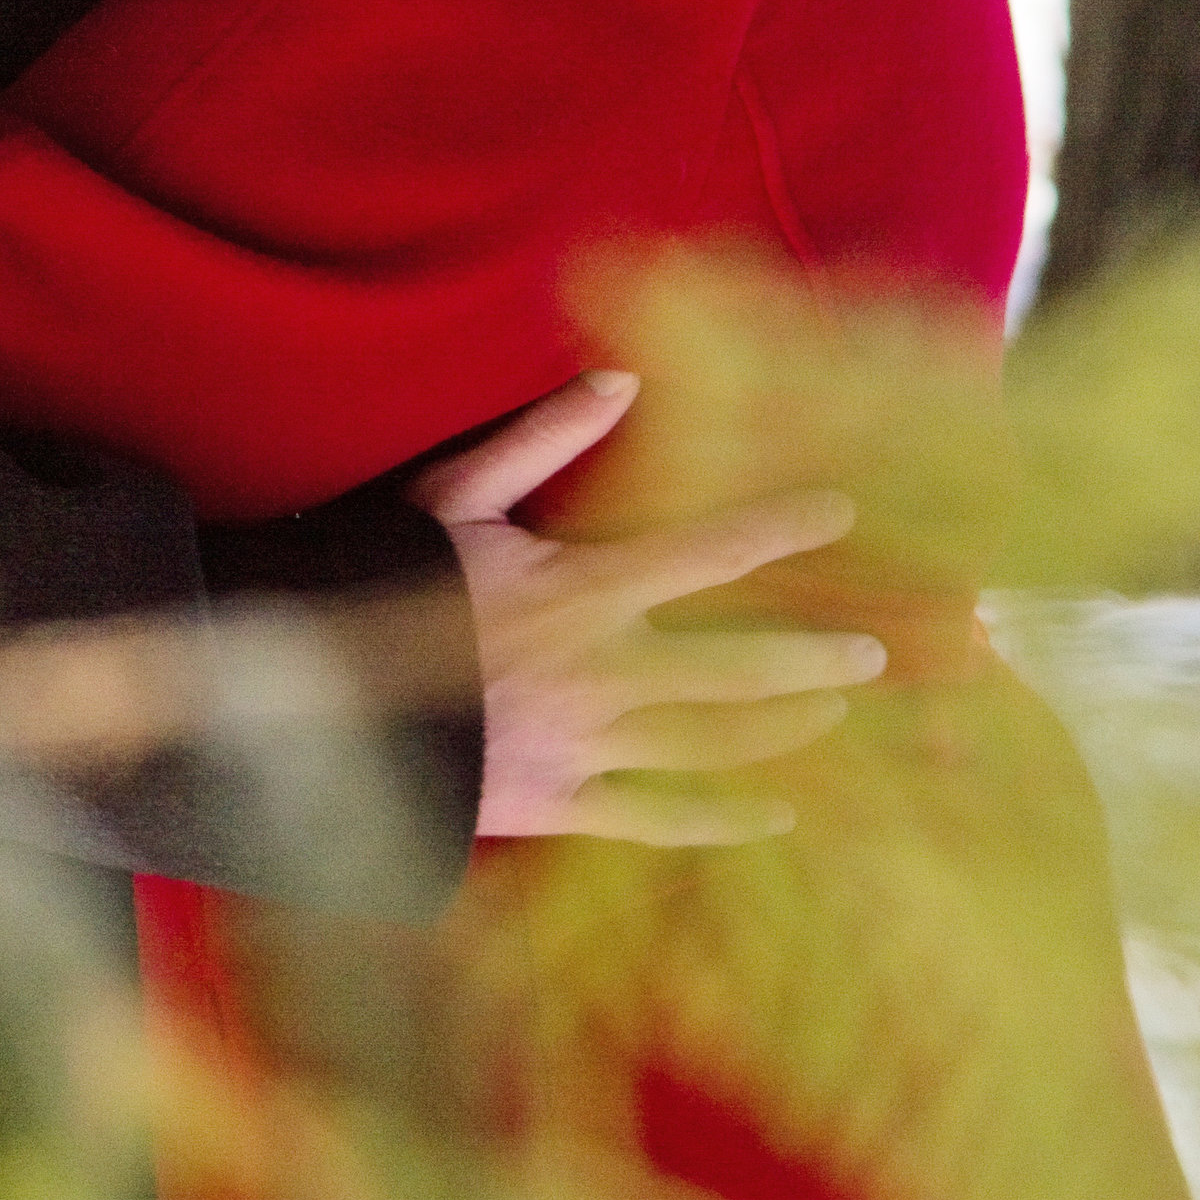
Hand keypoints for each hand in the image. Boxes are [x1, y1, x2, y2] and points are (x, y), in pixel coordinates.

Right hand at [413, 370, 886, 845]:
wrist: (324, 694)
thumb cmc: (387, 576)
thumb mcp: (456, 493)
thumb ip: (541, 438)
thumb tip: (620, 379)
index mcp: (578, 587)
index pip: (705, 552)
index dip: (777, 527)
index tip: (838, 510)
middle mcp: (598, 670)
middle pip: (734, 667)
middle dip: (812, 658)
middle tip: (875, 653)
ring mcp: (584, 745)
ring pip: (710, 746)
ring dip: (781, 730)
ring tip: (832, 713)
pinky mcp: (561, 803)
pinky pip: (659, 819)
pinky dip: (722, 821)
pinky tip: (774, 817)